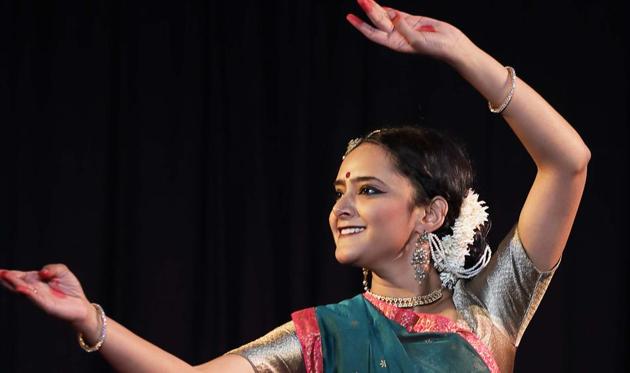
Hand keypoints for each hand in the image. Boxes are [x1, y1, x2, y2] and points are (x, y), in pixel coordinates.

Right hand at [0, 264, 93, 329]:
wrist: (80, 304)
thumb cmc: (70, 288)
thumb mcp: (62, 271)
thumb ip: (52, 268)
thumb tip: (42, 272)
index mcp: (35, 280)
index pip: (20, 276)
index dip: (10, 274)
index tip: (0, 271)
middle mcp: (34, 289)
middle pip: (18, 283)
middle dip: (7, 278)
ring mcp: (38, 298)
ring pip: (24, 290)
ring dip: (15, 283)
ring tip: (5, 277)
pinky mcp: (46, 305)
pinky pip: (35, 298)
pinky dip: (28, 293)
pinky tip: (21, 289)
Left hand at [346, 0, 469, 62]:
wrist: (451, 44)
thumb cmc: (435, 47)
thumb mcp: (416, 38)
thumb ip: (403, 26)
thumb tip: (392, 14)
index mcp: (395, 43)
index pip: (373, 33)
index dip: (360, 25)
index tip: (350, 17)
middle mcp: (396, 36)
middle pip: (377, 22)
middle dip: (368, 10)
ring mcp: (403, 28)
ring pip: (385, 16)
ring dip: (375, 7)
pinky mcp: (412, 21)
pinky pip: (395, 13)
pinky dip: (386, 9)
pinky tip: (378, 5)